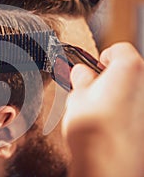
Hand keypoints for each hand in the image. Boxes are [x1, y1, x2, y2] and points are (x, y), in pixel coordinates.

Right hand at [62, 43, 143, 176]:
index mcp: (129, 69)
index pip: (119, 49)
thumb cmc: (93, 127)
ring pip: (131, 90)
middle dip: (109, 76)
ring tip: (96, 107)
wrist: (107, 162)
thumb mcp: (77, 95)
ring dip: (115, 93)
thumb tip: (81, 73)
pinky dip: (122, 109)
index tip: (93, 67)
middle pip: (128, 70)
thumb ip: (81, 79)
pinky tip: (106, 120)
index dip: (103, 56)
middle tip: (90, 87)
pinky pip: (134, 107)